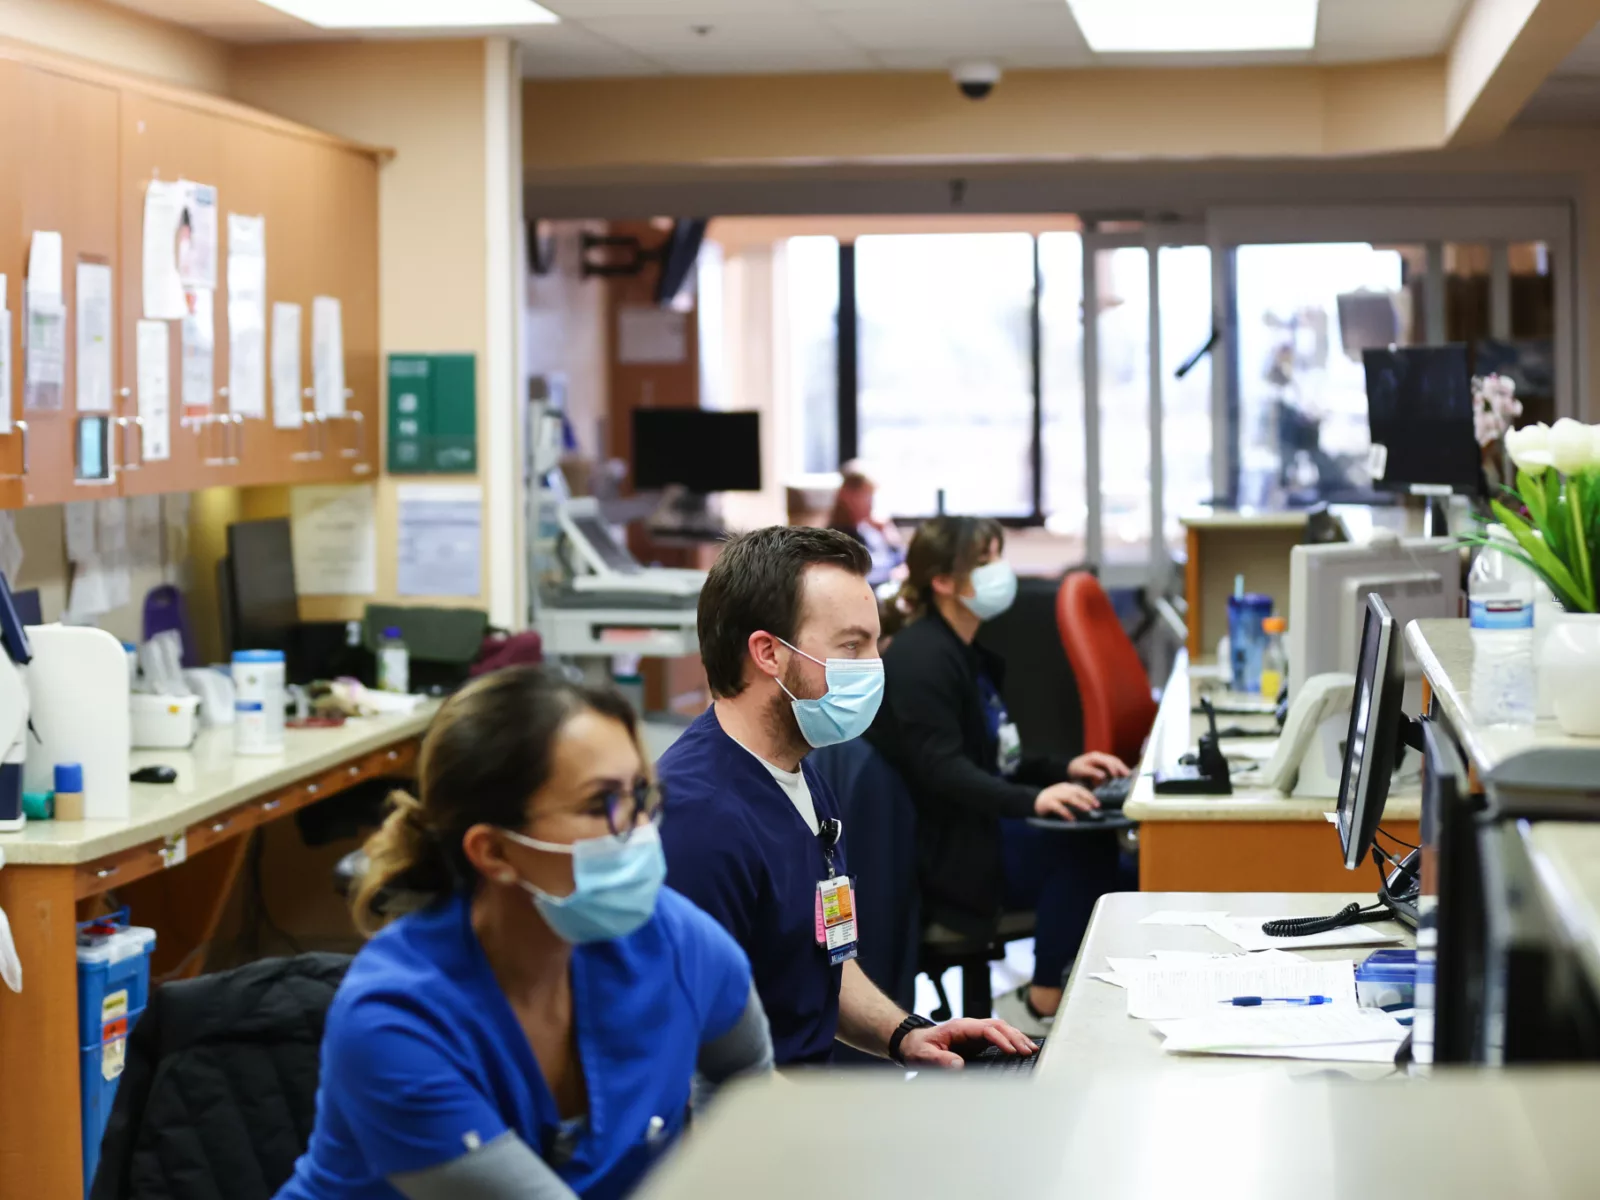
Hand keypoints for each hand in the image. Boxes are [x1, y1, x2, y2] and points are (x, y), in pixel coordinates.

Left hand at [898, 1018, 1037, 1069]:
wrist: (912, 1043)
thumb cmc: (918, 1048)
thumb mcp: (925, 1055)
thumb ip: (940, 1060)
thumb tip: (959, 1066)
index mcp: (959, 1027)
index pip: (986, 1029)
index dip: (1000, 1039)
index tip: (1012, 1051)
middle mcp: (969, 1027)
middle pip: (997, 1026)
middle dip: (1014, 1037)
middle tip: (1028, 1051)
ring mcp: (974, 1032)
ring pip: (1000, 1029)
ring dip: (1016, 1037)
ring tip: (1031, 1049)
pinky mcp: (976, 1040)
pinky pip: (997, 1036)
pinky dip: (1010, 1040)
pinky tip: (1020, 1048)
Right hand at [1034, 782, 1097, 820]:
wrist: (1032, 802)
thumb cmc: (1051, 802)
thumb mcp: (1063, 798)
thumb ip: (1074, 799)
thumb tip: (1089, 807)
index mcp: (1065, 787)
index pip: (1080, 789)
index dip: (1090, 796)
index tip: (1098, 804)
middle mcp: (1060, 789)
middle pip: (1076, 792)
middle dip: (1087, 798)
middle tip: (1095, 806)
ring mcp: (1053, 795)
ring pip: (1069, 797)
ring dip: (1079, 803)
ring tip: (1087, 810)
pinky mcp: (1047, 803)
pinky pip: (1058, 807)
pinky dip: (1066, 813)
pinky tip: (1072, 819)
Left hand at [1070, 751, 1129, 784]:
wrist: (1071, 767)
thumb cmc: (1075, 769)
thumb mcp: (1080, 770)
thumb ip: (1091, 772)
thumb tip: (1103, 775)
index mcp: (1095, 757)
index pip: (1107, 762)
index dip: (1113, 769)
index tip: (1117, 777)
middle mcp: (1100, 756)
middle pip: (1114, 760)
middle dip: (1122, 768)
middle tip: (1129, 776)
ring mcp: (1103, 759)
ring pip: (1116, 762)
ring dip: (1122, 769)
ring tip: (1129, 777)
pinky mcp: (1103, 763)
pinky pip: (1114, 765)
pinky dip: (1119, 770)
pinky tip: (1123, 776)